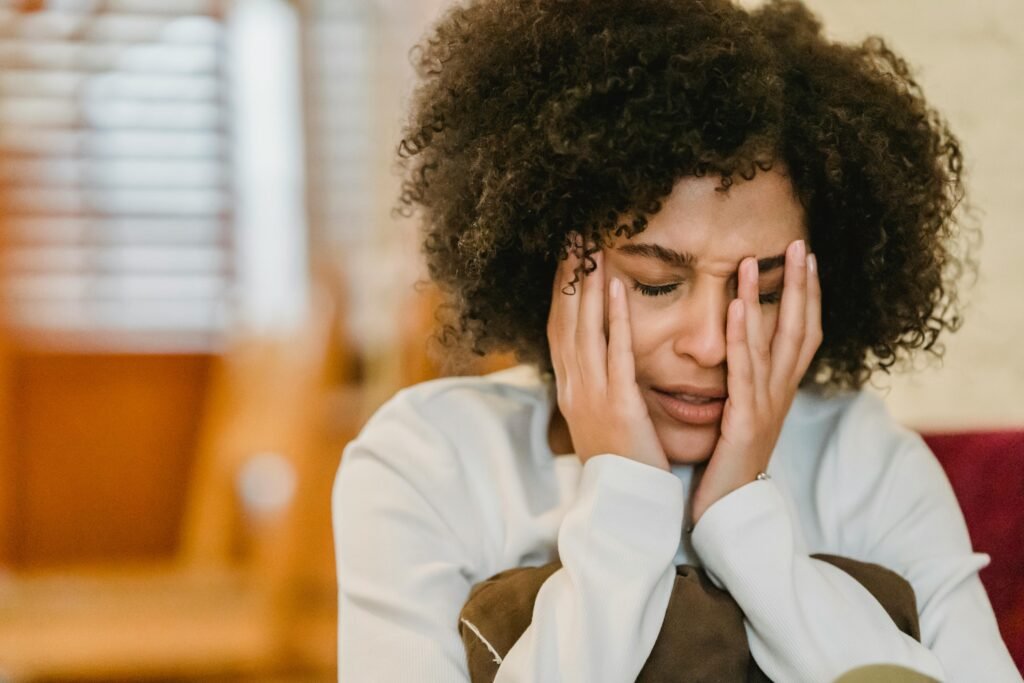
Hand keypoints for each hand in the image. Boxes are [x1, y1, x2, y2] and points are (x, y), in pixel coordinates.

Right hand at [547, 235, 669, 471]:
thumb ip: (598, 385)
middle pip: (565, 319)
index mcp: (570, 389)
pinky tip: (618, 287)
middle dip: (568, 275)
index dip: (561, 289)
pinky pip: (616, 352)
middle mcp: (573, 386)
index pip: (559, 328)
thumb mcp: (600, 418)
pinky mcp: (618, 403)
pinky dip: (615, 318)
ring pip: (584, 328)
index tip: (567, 255)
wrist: (625, 503)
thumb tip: (600, 358)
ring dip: (587, 285)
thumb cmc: (621, 460)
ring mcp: (592, 395)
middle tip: (573, 234)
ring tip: (592, 247)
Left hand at [691, 239, 821, 523]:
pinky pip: (745, 371)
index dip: (808, 296)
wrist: (729, 514)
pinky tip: (734, 307)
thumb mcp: (740, 416)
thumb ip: (743, 385)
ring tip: (758, 261)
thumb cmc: (728, 466)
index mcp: (778, 392)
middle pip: (801, 329)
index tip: (807, 259)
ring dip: (768, 299)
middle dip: (801, 286)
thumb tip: (737, 352)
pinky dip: (741, 336)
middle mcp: (780, 394)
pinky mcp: (746, 421)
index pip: (802, 334)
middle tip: (801, 245)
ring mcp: (767, 407)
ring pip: (774, 343)